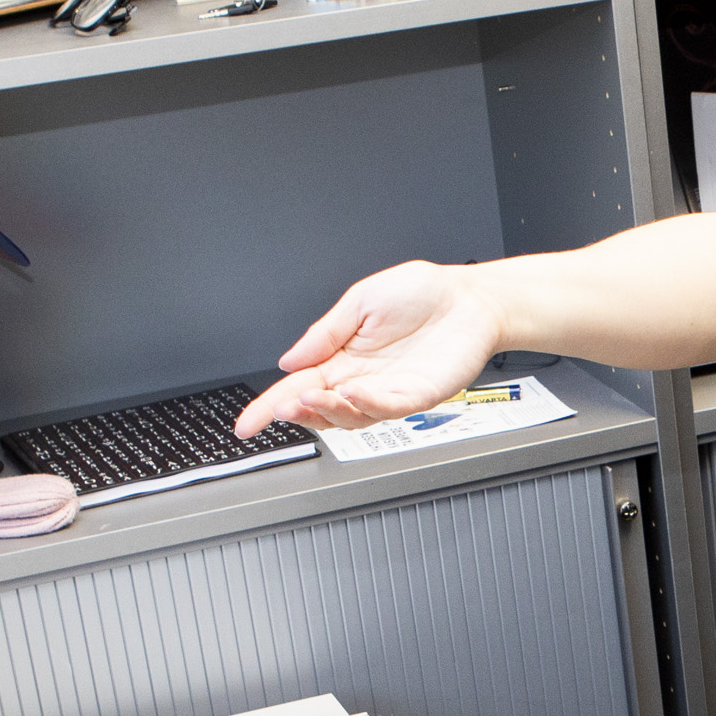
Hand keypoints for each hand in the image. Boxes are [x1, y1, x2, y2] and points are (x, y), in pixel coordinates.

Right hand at [236, 262, 504, 435]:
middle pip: (320, 407)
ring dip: (328, 410)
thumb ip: (324, 332)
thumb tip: (288, 360)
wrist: (469, 298)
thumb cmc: (422, 294)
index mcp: (343, 356)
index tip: (247, 422)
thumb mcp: (360, 301)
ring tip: (312, 397)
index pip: (298, 385)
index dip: (269, 405)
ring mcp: (390, 390)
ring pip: (351, 415)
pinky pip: (388, 407)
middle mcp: (363, 379)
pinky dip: (366, 403)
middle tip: (282, 408)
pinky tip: (352, 392)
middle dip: (297, 412)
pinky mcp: (418, 395)